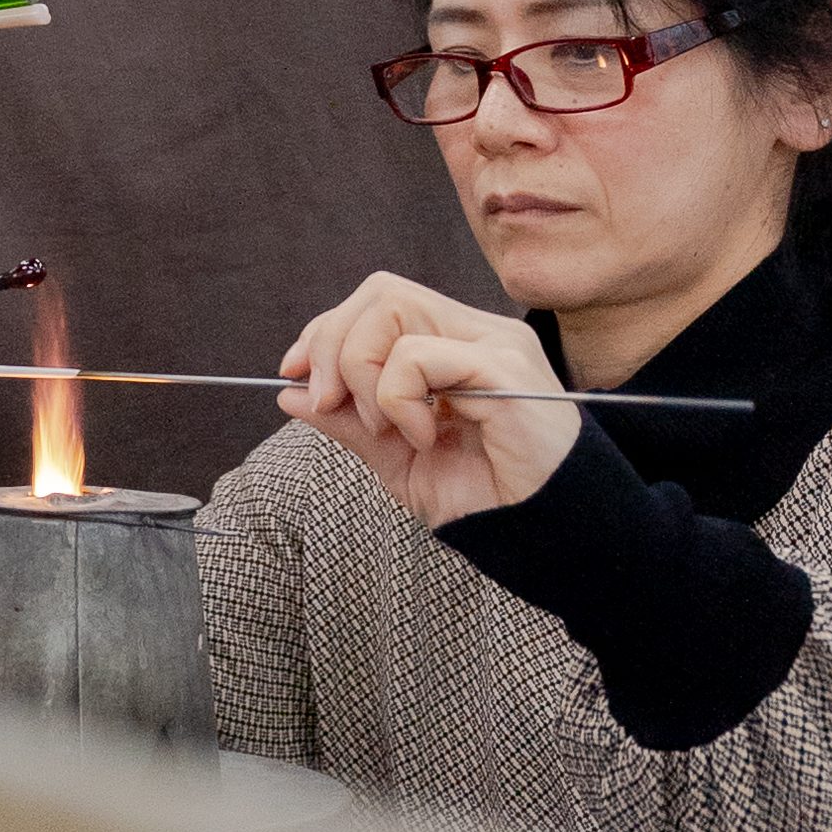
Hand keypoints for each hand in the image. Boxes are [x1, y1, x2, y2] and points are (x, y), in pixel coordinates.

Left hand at [276, 271, 580, 527]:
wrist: (544, 537)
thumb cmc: (486, 499)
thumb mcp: (396, 459)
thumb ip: (347, 421)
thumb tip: (287, 393)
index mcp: (453, 344)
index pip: (377, 301)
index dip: (325, 332)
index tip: (293, 376)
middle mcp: (477, 332)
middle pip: (379, 294)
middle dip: (331, 346)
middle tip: (328, 404)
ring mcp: (495, 344)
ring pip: (391, 311)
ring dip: (364, 376)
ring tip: (393, 430)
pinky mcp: (505, 368)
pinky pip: (418, 355)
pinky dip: (398, 399)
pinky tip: (426, 437)